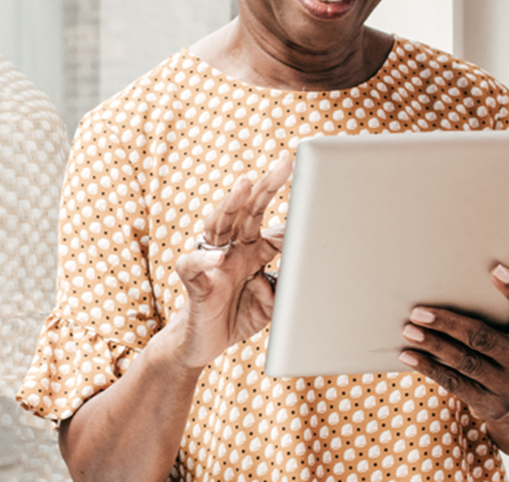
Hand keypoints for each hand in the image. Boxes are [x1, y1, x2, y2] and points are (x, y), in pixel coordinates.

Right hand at [170, 154, 291, 369]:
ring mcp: (213, 262)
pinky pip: (193, 265)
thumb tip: (305, 271)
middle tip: (284, 162)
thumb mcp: (273, 301)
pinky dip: (204, 259)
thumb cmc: (238, 315)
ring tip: (245, 183)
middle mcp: (233, 249)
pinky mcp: (196, 282)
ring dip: (231, 203)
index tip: (315, 193)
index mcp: (253, 250)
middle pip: (248, 211)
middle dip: (266, 186)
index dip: (294, 213)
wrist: (202, 345)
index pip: (273, 225)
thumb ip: (288, 286)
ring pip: (219, 225)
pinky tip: (218, 255)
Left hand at [398, 260, 508, 422]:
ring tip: (409, 329)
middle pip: (485, 338)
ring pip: (465, 362)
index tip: (495, 269)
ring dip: (434, 345)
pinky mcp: (492, 407)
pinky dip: (430, 367)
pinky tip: (410, 355)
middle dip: (449, 323)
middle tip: (419, 310)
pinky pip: (456, 384)